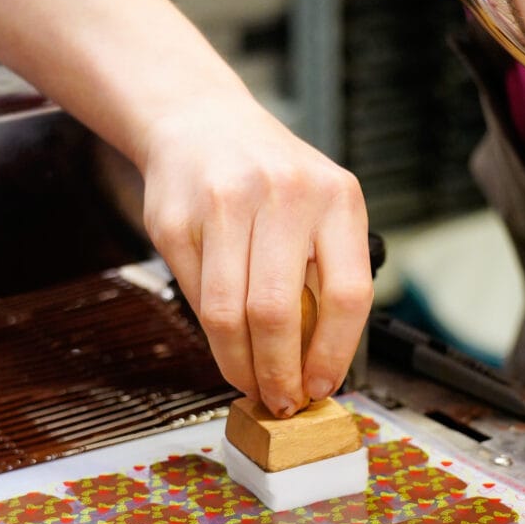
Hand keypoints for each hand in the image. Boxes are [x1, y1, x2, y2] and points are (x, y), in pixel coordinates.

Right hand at [139, 91, 372, 416]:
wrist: (201, 123)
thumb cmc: (272, 179)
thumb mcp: (321, 208)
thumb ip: (326, 274)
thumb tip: (318, 364)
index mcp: (337, 198)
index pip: (349, 294)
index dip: (334, 353)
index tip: (322, 386)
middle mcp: (284, 196)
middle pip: (278, 312)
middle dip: (277, 374)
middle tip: (279, 399)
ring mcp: (224, 205)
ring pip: (228, 314)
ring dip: (239, 365)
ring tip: (250, 382)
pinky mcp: (175, 219)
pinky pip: (196, 298)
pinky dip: (212, 334)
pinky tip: (225, 342)